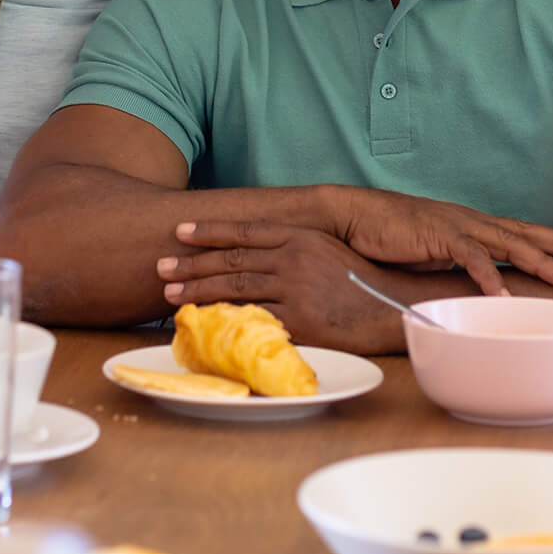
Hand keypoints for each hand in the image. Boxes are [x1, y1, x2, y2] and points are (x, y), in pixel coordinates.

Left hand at [157, 225, 409, 353]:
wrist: (390, 307)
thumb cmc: (359, 280)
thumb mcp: (326, 249)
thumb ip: (292, 245)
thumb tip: (253, 251)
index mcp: (300, 236)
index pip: (245, 231)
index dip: (210, 231)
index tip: (180, 231)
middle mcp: (295, 258)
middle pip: (233, 260)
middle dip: (193, 263)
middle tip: (162, 266)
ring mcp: (296, 290)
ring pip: (236, 289)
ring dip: (199, 291)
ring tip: (171, 292)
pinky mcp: (300, 321)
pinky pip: (254, 320)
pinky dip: (225, 320)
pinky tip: (204, 322)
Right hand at [328, 187, 552, 293]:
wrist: (353, 216)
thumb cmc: (389, 237)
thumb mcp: (431, 254)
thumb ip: (455, 267)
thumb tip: (477, 290)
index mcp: (470, 225)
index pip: (519, 231)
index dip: (552, 239)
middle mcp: (469, 222)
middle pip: (524, 232)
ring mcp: (455, 226)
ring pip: (507, 242)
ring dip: (539, 260)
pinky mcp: (437, 236)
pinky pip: (470, 258)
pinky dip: (489, 278)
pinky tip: (505, 296)